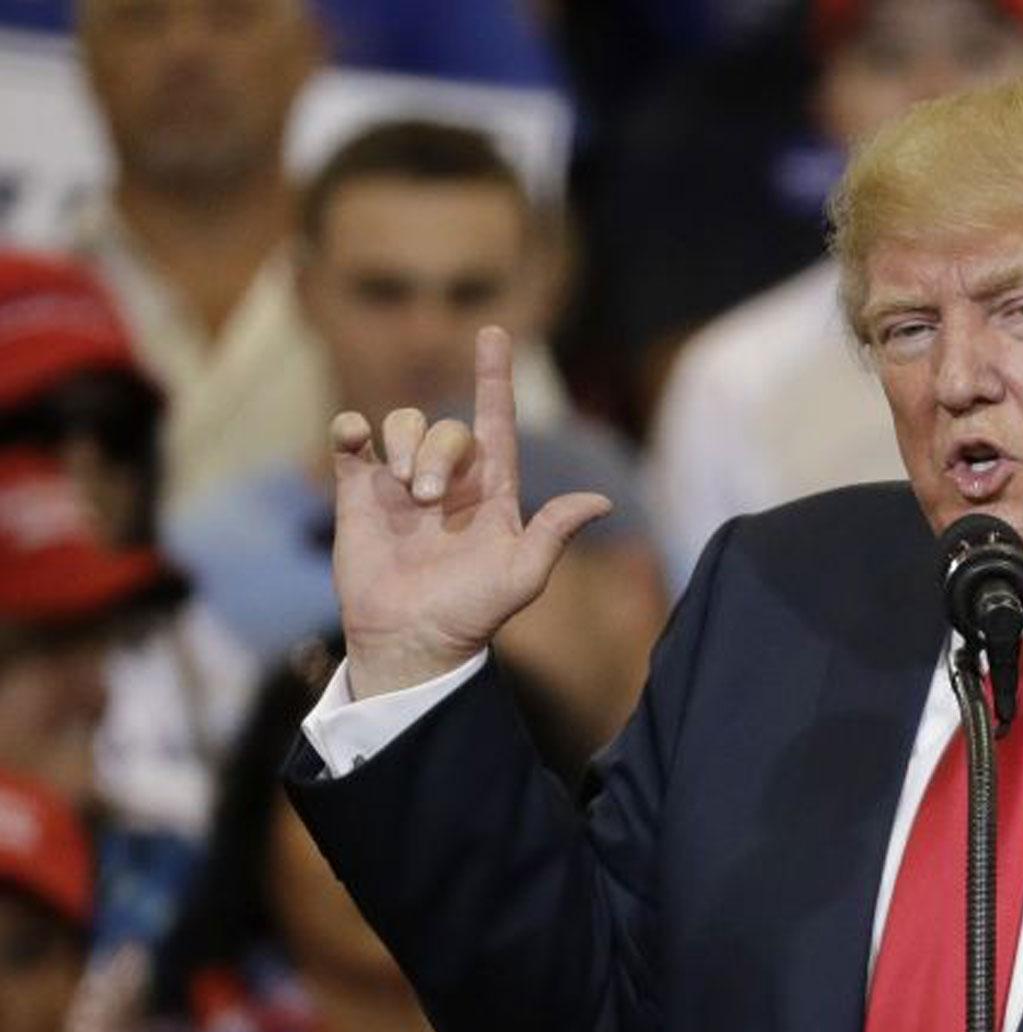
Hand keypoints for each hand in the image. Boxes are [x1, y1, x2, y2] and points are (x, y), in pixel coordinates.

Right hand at [329, 325, 612, 697]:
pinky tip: (353, 438)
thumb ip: (555, 531)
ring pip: (402, 424)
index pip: (497, 422)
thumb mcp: (523, 574)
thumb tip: (602, 501)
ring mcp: (400, 484)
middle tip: (428, 499)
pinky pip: (351, 440)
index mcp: (491, 492)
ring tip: (404, 491)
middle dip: (437, 452)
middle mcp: (448, 481)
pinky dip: (350, 429)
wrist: (412, 639)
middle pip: (447, 428)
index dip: (495, 378)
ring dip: (402, 444)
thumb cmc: (473, 612)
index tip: (493, 332)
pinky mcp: (358, 494)